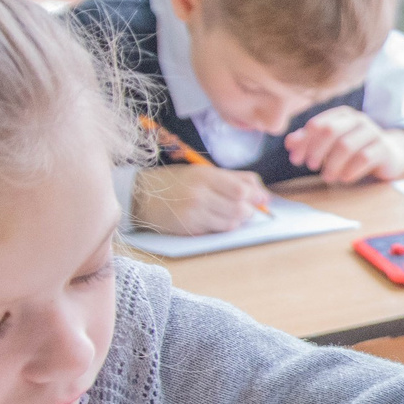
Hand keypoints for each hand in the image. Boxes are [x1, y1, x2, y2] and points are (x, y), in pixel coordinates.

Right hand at [134, 163, 270, 234]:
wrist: (141, 196)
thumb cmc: (175, 182)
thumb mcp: (202, 172)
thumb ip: (233, 179)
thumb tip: (262, 193)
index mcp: (205, 176)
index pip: (241, 189)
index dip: (256, 196)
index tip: (262, 199)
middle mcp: (200, 194)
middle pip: (240, 208)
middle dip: (249, 211)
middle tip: (246, 209)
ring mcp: (194, 213)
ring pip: (231, 223)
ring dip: (236, 221)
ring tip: (228, 214)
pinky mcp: (189, 229)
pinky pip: (216, 232)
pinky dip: (221, 228)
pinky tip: (214, 221)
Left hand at [282, 109, 403, 184]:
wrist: (390, 155)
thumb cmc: (354, 149)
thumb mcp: (330, 145)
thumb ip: (309, 141)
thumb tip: (290, 142)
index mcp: (342, 115)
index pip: (317, 124)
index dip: (304, 142)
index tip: (296, 159)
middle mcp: (358, 120)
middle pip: (330, 131)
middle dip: (316, 150)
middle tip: (310, 167)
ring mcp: (373, 133)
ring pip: (346, 146)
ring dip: (332, 164)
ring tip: (327, 177)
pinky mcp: (384, 149)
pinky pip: (364, 158)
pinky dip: (350, 171)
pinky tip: (344, 179)